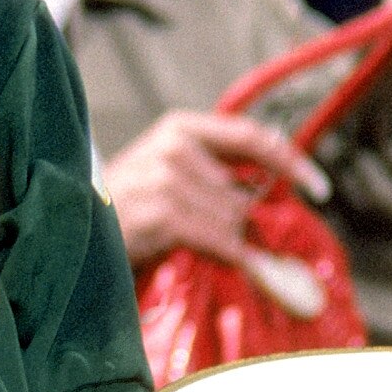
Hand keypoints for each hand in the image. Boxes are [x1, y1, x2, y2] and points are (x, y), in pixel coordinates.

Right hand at [101, 108, 329, 275]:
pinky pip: (222, 240)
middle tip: (221, 240)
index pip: (252, 136)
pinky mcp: (165, 211)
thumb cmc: (123, 205)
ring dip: (229, 242)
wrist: (72, 224)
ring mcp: (168, 177)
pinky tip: (235, 264)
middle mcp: (176, 145)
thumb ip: (211, 172)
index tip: (319, 187)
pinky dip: (234, 257)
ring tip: (197, 247)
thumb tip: (266, 193)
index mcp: (181, 127)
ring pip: (234, 219)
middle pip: (243, 193)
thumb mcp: (165, 172)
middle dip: (242, 222)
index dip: (290, 161)